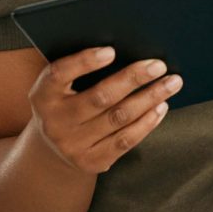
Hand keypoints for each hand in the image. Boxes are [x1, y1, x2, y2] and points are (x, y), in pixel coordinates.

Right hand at [29, 48, 181, 174]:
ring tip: (170, 84)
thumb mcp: (60, 87)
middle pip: (100, 97)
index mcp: (42, 95)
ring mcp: (72, 145)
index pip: (59, 74)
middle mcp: (55, 122)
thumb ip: (79, 70)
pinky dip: (147, 122)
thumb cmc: (65, 104)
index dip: (84, 62)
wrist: (51, 150)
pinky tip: (160, 107)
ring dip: (149, 99)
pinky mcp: (91, 162)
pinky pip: (125, 140)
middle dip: (134, 79)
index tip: (111, 51)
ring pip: (118, 118)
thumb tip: (127, 50)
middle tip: (158, 65)